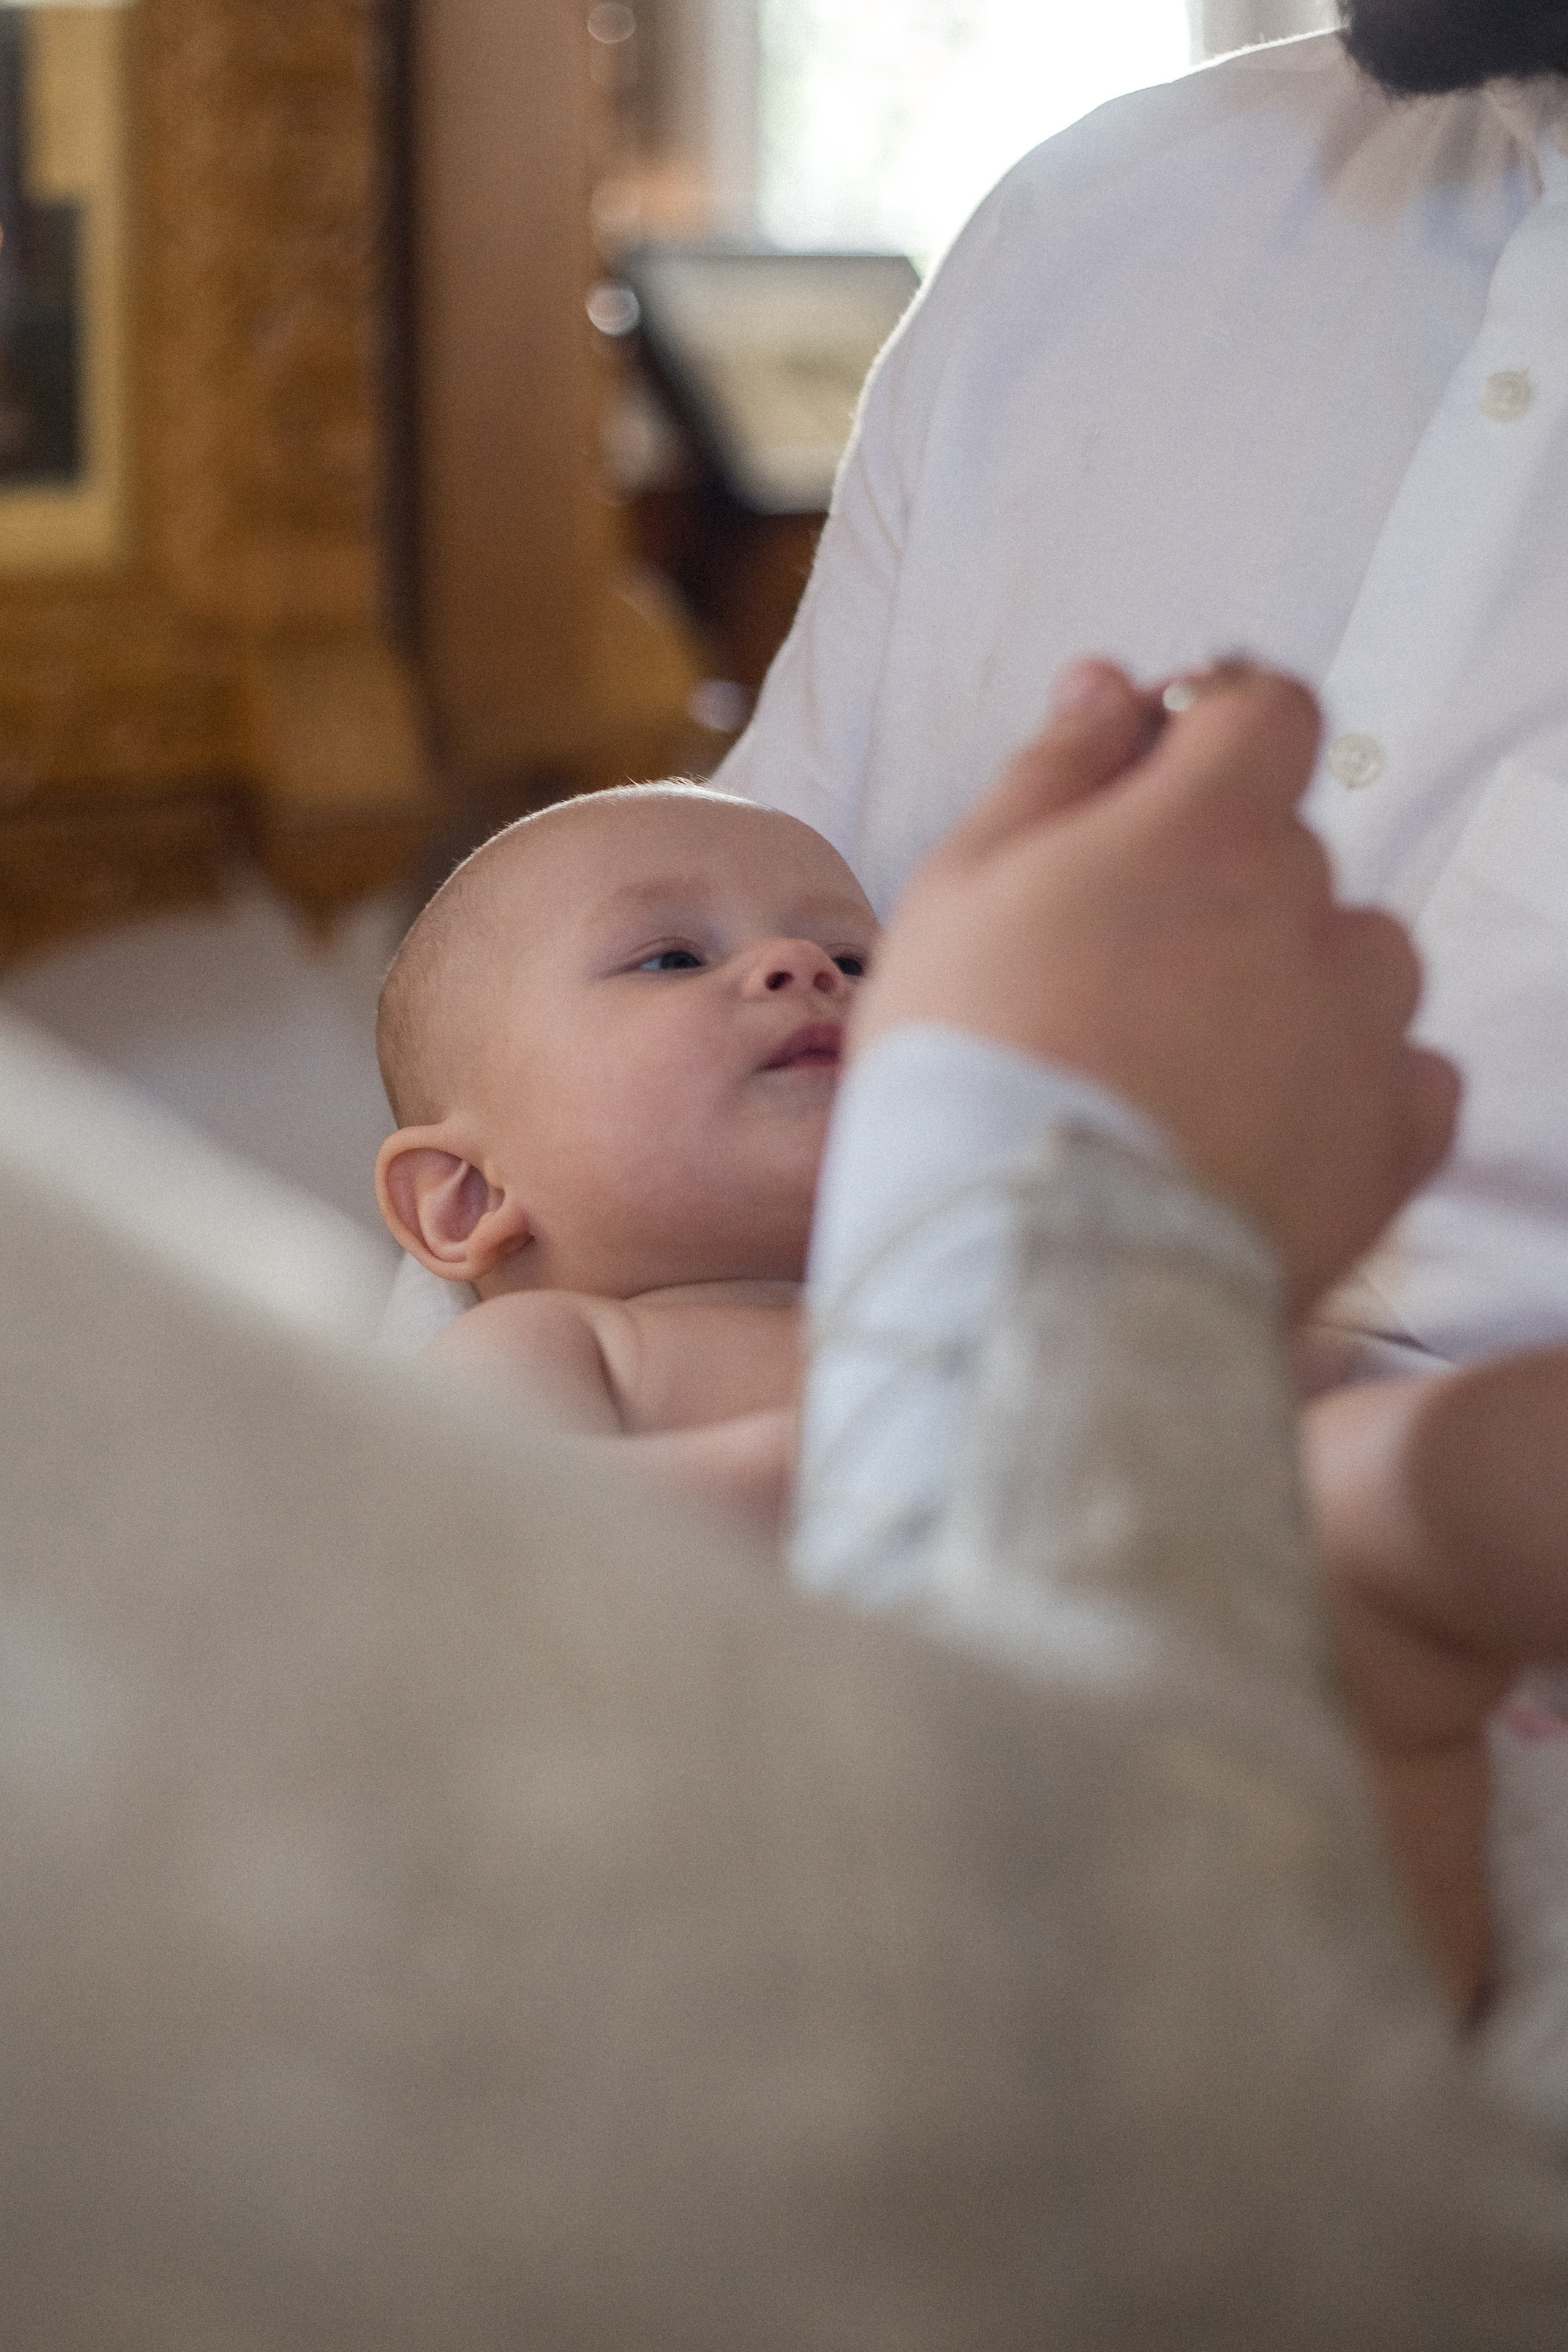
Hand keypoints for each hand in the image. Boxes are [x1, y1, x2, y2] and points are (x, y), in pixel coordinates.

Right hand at [854, 660, 1458, 1311]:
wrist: (1024, 1273)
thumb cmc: (966, 1071)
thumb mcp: (961, 888)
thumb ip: (1054, 770)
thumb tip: (1113, 685)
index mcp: (1207, 828)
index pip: (1267, 709)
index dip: (1212, 734)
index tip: (1158, 784)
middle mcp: (1313, 912)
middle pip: (1291, 854)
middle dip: (1216, 888)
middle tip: (1111, 982)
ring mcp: (1366, 1031)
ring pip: (1357, 962)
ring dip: (1290, 985)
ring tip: (1181, 1071)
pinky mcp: (1393, 1144)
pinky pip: (1402, 1077)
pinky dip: (1346, 1089)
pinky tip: (1253, 1129)